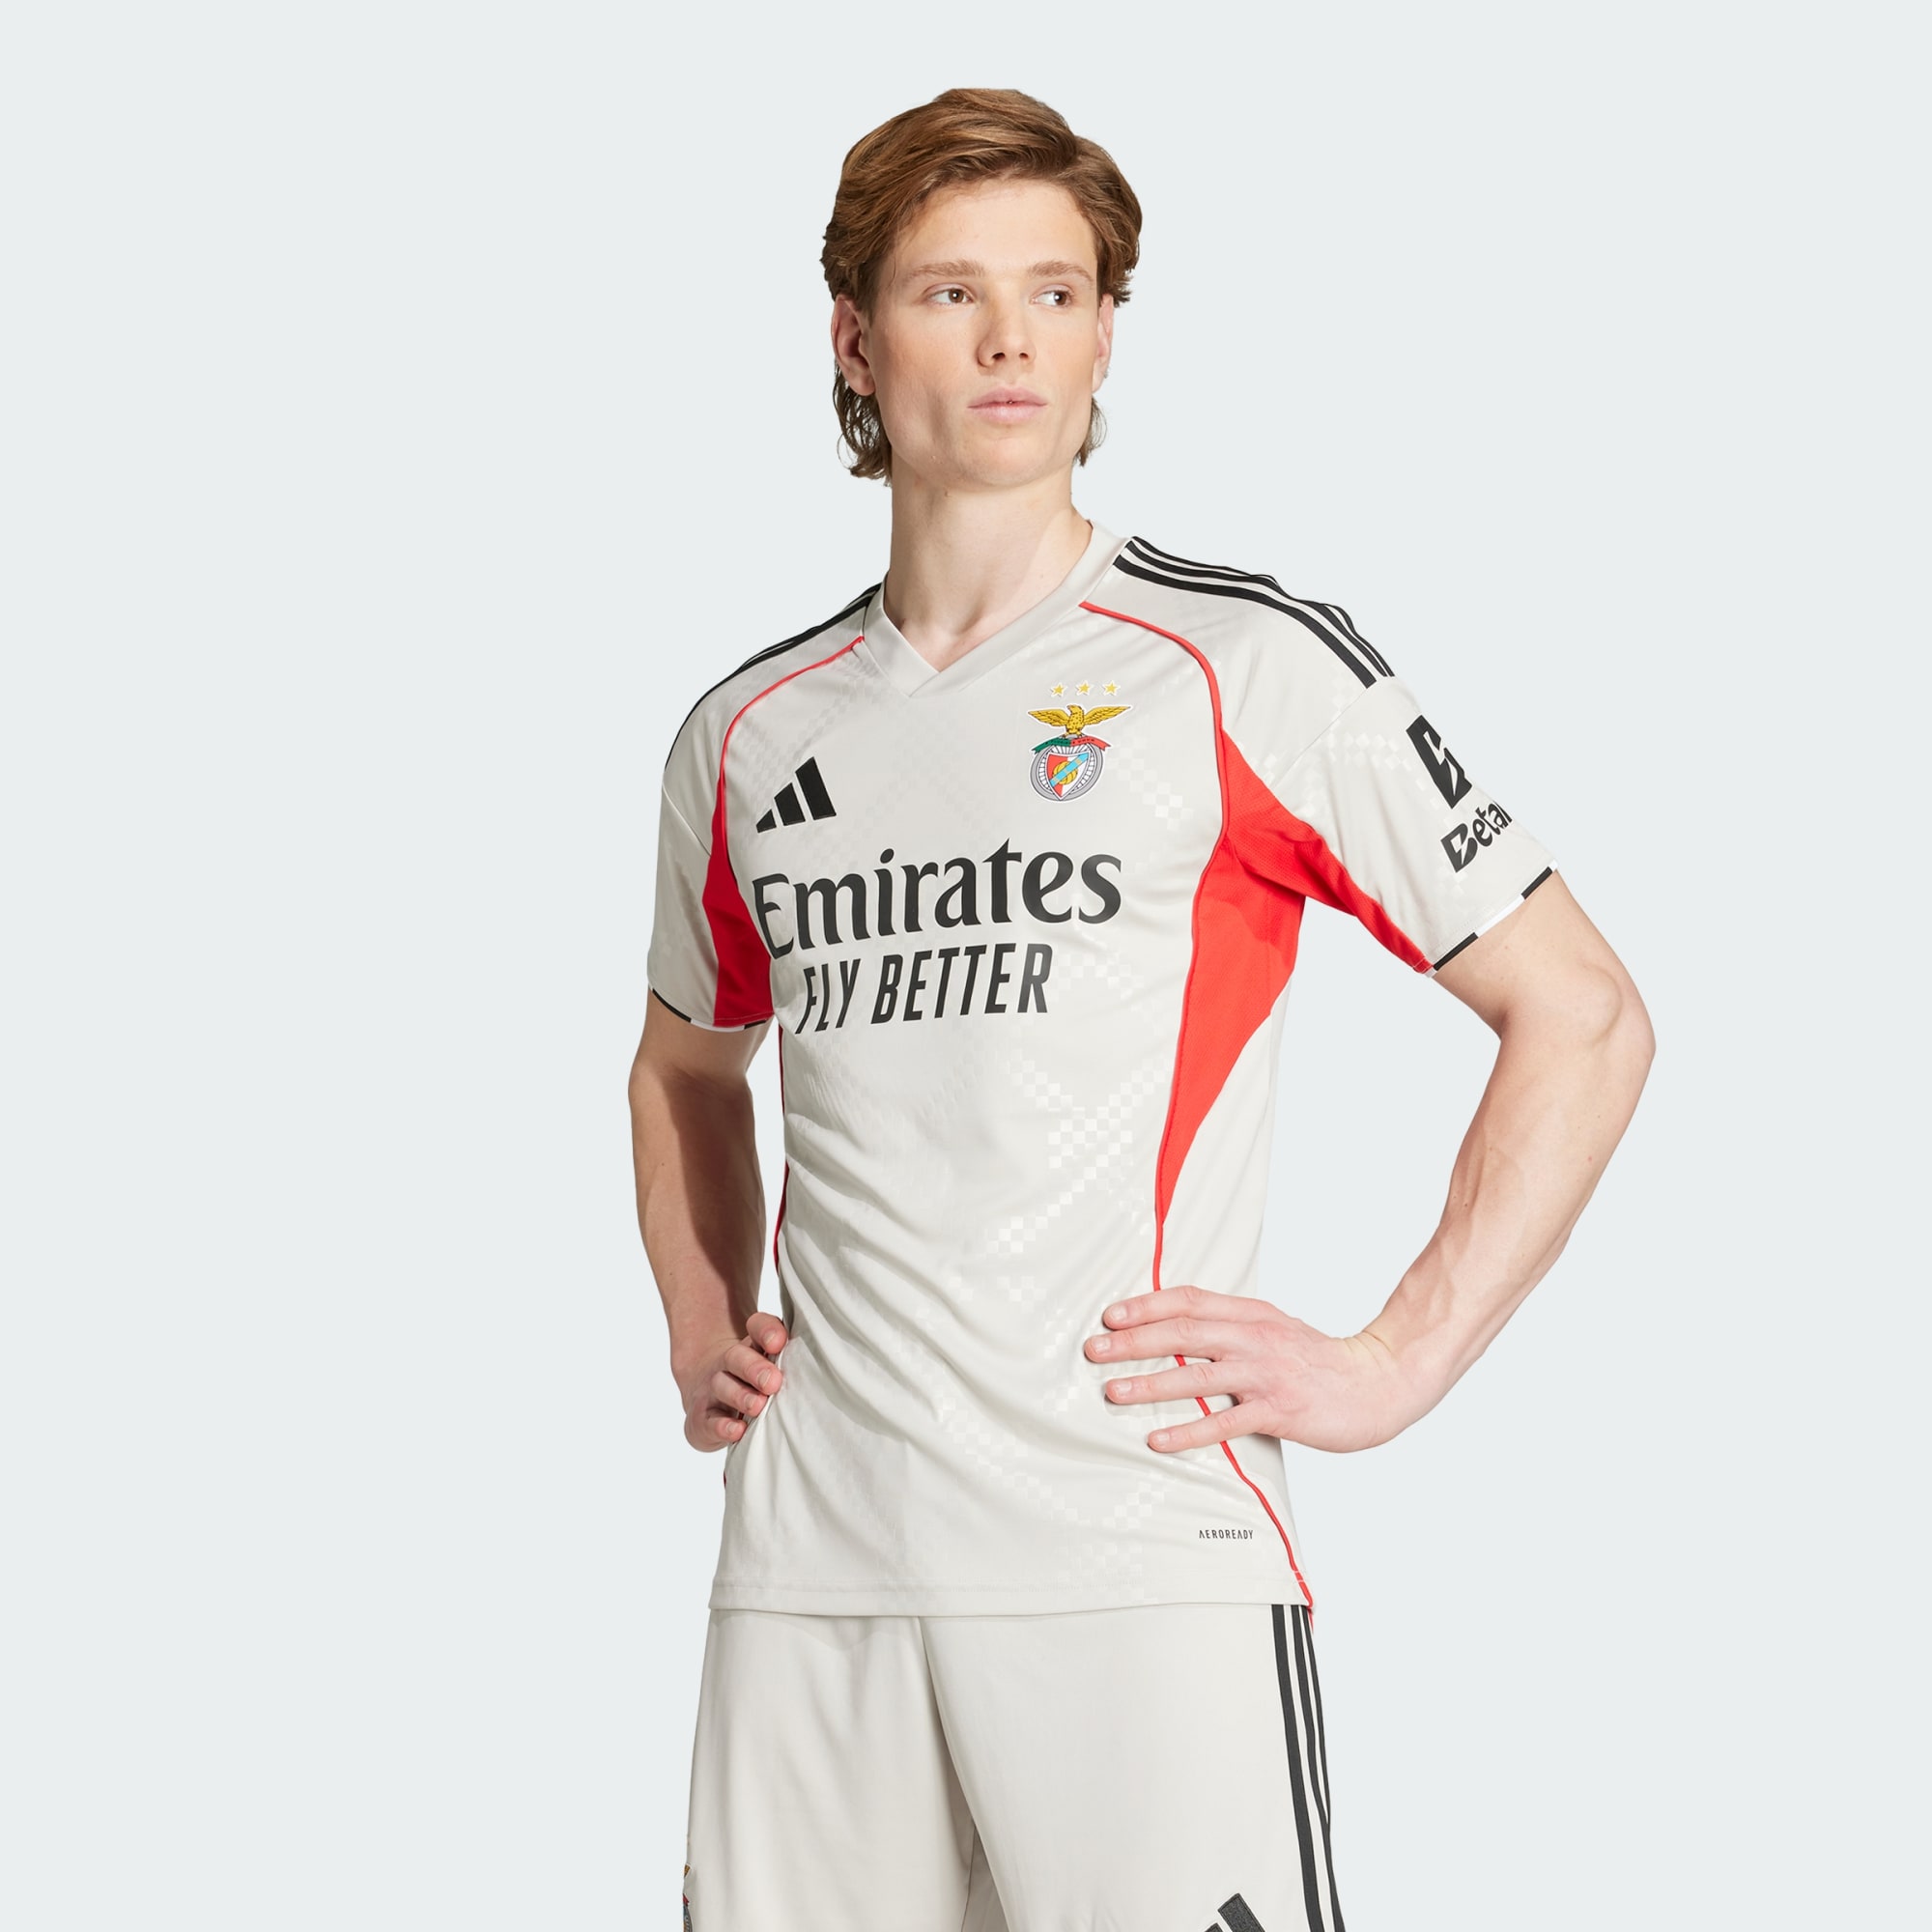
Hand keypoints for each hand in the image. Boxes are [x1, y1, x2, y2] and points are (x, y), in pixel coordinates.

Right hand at [678, 1311, 788, 1451]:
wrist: (708, 1397)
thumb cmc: (754, 1381)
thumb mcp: (772, 1366)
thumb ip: (793, 1360)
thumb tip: (826, 1363)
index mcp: (753, 1345)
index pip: (757, 1327)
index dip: (766, 1331)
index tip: (778, 1343)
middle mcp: (730, 1363)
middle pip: (737, 1356)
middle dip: (754, 1368)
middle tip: (773, 1381)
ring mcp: (713, 1389)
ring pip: (721, 1385)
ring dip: (740, 1395)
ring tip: (758, 1405)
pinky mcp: (702, 1418)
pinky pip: (708, 1420)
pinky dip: (722, 1426)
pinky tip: (738, 1430)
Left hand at [1083, 1286, 1417, 1453]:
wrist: (1377, 1383)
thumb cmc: (1317, 1359)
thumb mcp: (1273, 1328)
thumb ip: (1230, 1326)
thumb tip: (1175, 1328)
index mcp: (1251, 1314)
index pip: (1190, 1300)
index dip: (1147, 1305)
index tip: (1111, 1315)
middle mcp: (1255, 1338)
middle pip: (1184, 1333)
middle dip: (1134, 1342)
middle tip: (1094, 1350)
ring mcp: (1267, 1375)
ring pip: (1197, 1375)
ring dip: (1150, 1384)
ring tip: (1113, 1391)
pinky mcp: (1279, 1411)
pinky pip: (1225, 1422)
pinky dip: (1188, 1431)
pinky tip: (1158, 1440)